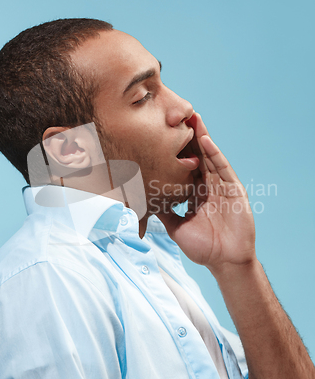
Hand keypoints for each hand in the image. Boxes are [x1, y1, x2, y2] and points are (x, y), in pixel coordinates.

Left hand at [157, 113, 256, 275]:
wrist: (225, 262)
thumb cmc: (203, 247)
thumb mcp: (176, 227)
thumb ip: (163, 212)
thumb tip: (144, 201)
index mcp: (195, 193)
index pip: (184, 167)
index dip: (175, 151)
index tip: (163, 134)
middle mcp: (208, 186)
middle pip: (197, 156)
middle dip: (188, 137)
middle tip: (178, 116)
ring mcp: (222, 186)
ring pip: (210, 157)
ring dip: (202, 137)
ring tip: (193, 118)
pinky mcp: (234, 189)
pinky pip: (223, 168)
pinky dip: (215, 154)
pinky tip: (205, 140)